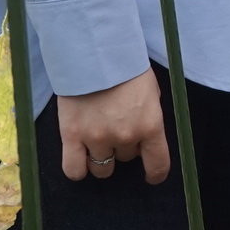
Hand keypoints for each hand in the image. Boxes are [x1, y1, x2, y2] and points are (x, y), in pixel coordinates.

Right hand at [56, 69, 168, 183]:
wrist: (96, 54)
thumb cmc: (128, 70)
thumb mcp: (151, 93)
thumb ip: (149, 119)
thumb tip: (146, 140)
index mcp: (150, 124)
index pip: (158, 163)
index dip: (156, 173)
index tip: (152, 176)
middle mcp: (125, 136)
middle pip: (126, 159)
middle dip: (124, 147)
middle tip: (118, 128)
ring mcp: (97, 138)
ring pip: (101, 168)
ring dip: (102, 158)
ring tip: (99, 140)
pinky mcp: (71, 137)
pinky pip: (73, 170)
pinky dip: (78, 169)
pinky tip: (81, 158)